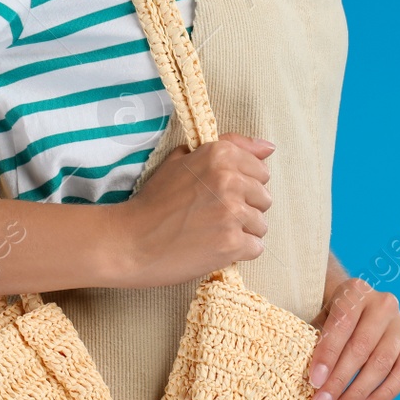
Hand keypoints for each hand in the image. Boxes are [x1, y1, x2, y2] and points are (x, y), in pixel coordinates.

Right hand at [109, 132, 274, 287]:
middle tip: (212, 217)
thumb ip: (227, 147)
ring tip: (211, 233)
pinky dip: (238, 252)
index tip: (218, 195)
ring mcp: (232, 212)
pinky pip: (256, 247)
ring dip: (241, 232)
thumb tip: (268, 147)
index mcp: (219, 155)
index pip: (261, 170)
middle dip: (244, 209)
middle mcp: (229, 179)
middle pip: (264, 198)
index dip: (242, 185)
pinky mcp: (232, 243)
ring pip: (261, 224)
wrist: (130, 241)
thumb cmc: (154, 202)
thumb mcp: (182, 160)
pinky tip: (213, 248)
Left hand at [306, 277, 399, 399]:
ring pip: (382, 364)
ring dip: (358, 393)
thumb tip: (312, 381)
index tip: (314, 381)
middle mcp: (384, 305)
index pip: (341, 325)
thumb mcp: (320, 319)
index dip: (327, 355)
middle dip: (339, 381)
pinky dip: (384, 394)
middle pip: (361, 348)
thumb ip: (315, 343)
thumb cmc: (333, 319)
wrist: (360, 311)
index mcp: (356, 292)